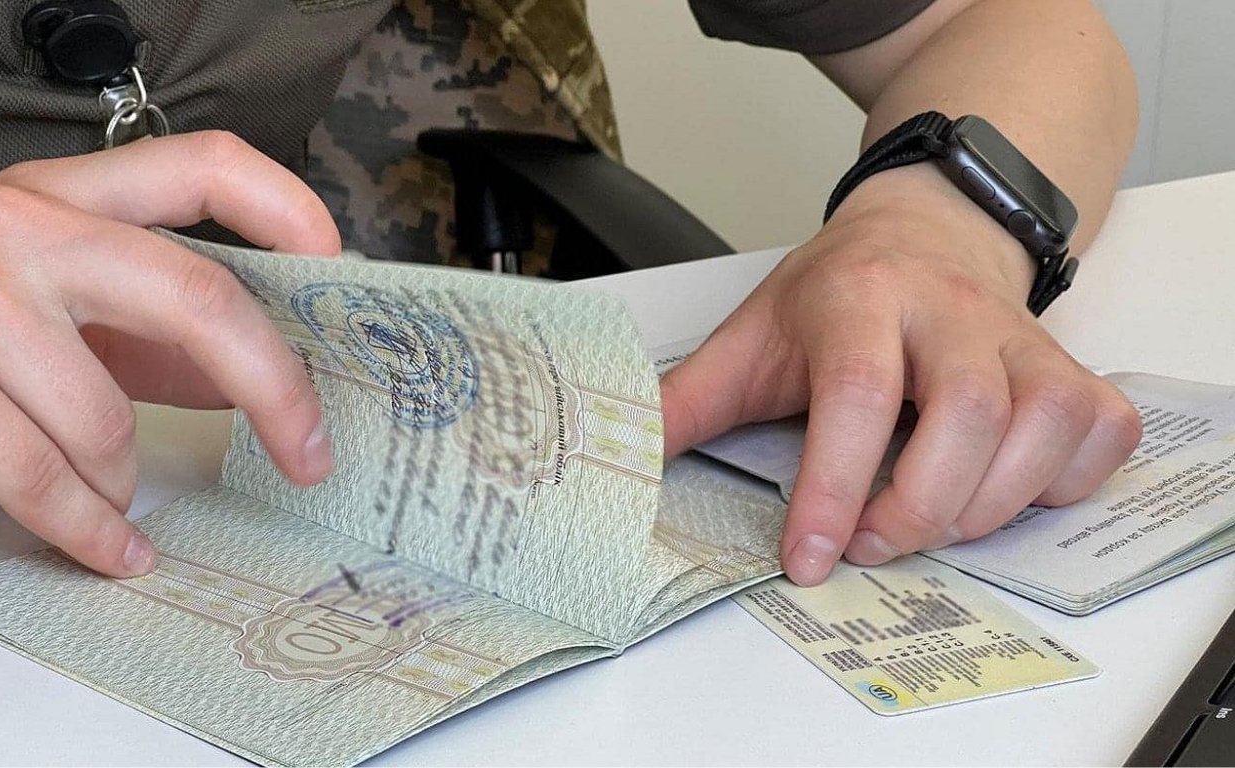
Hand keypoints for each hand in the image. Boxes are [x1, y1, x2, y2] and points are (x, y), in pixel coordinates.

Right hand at [0, 132, 338, 577]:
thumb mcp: (50, 313)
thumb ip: (152, 336)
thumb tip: (266, 382)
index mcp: (59, 197)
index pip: (199, 164)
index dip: (284, 206)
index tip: (337, 267)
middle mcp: (14, 226)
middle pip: (197, 296)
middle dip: (273, 387)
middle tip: (310, 452)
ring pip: (109, 419)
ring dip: (119, 480)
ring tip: (100, 492)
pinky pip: (48, 477)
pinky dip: (90, 530)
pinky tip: (111, 549)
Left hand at [661, 165, 1141, 585]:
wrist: (925, 231)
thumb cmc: (837, 295)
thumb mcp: (750, 337)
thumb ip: (687, 402)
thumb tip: (619, 459)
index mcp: (858, 297)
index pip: (856, 393)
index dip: (834, 487)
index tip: (806, 559)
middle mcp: (948, 310)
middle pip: (966, 411)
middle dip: (918, 504)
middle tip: (871, 544)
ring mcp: (1020, 336)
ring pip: (1042, 424)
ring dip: (987, 504)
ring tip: (925, 523)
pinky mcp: (1071, 364)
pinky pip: (1098, 431)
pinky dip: (1063, 483)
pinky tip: (1004, 491)